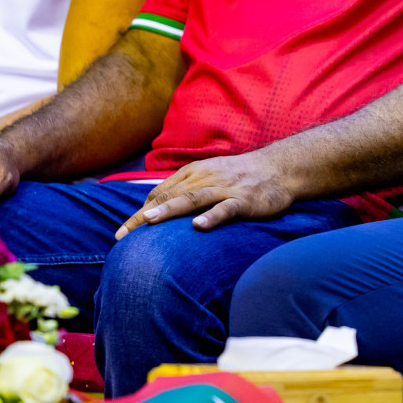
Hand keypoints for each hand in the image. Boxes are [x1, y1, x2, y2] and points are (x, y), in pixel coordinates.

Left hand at [115, 151, 292, 236]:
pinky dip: (212, 216)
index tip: (122, 233)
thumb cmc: (242, 175)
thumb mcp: (210, 175)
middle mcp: (206, 178)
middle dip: (143, 215)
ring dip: (169, 210)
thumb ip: (186, 187)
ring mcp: (225, 188)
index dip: (139, 212)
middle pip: (169, 196)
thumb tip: (157, 205)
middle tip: (122, 235)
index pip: (160, 192)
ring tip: (149, 222)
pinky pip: (226, 208)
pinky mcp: (245, 199)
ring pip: (192, 199)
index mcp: (195, 173)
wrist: (280, 167)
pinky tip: (199, 226)